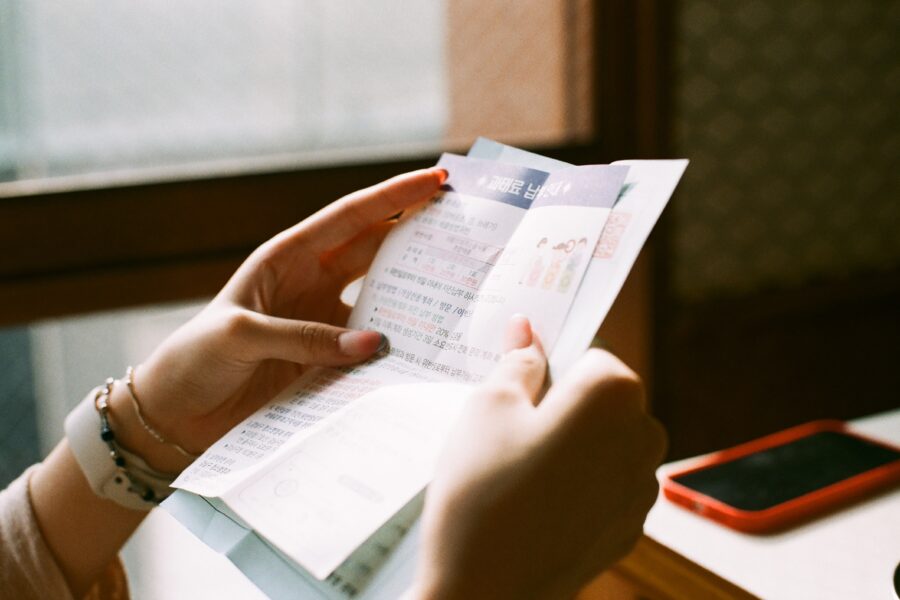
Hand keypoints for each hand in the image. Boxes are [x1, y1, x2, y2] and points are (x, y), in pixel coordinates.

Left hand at [112, 167, 445, 469]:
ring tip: (459, 287)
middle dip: (417, 233)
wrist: (175, 414)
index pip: (351, 217)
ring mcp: (322, 321)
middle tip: (465, 227)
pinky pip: (369, 346)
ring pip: (380, 296)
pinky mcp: (326, 358)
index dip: (394, 196)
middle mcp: (311, 283)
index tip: (436, 179)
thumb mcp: (244, 336)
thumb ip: (307, 337)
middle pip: (375, 249)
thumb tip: (375, 343)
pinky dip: (395, 345)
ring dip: (414, 291)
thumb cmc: (196, 359)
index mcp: (287, 258)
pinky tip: (423, 347)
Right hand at [411, 316, 666, 599]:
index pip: (591, 353)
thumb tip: (526, 329)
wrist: (485, 594)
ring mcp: (640, 489)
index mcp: (612, 394)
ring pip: (608, 442)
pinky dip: (579, 485)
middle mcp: (642, 437)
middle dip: (565, 405)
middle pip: (605, 399)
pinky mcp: (629, 528)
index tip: (520, 383)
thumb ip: (517, 361)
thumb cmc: (481, 493)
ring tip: (519, 470)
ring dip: (574, 445)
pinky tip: (536, 503)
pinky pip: (607, 485)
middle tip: (511, 429)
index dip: (552, 365)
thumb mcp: (487, 408)